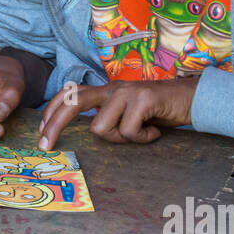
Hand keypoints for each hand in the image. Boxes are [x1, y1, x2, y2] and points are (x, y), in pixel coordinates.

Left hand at [37, 77, 199, 150]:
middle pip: (73, 102)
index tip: (42, 132)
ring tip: (141, 133)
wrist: (192, 100)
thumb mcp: (128, 114)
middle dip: (55, 124)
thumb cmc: (159, 112)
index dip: (52, 111)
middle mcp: (113, 88)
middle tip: (45, 145)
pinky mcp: (143, 99)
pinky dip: (142, 138)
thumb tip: (89, 133)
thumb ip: (109, 118)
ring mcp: (127, 92)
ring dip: (121, 138)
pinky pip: (128, 131)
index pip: (71, 95)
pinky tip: (154, 132)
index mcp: (107, 92)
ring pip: (102, 127)